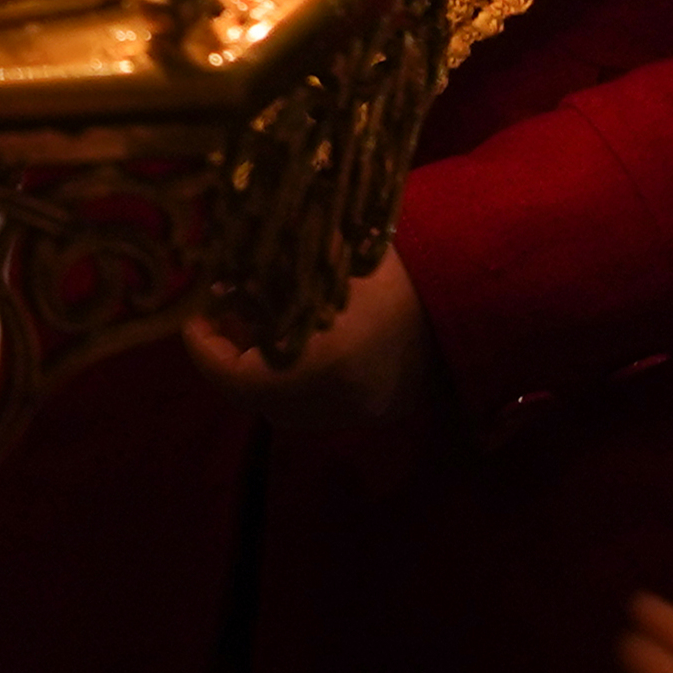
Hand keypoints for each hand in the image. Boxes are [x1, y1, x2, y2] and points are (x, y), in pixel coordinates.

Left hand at [184, 245, 435, 454]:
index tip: (195, 316)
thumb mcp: (325, 260)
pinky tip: (304, 336)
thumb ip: (271, 276)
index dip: (204, 348)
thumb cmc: (398, 264)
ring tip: (262, 321)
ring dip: (265, 369)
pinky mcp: (381, 410)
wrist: (476, 288)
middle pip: (258, 398)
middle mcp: (335, 402)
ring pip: (288, 405)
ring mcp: (361, 412)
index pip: (233, 378)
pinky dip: (300, 377)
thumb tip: (224, 280)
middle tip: (226, 313)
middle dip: (233, 357)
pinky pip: (322, 403)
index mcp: (318, 365)